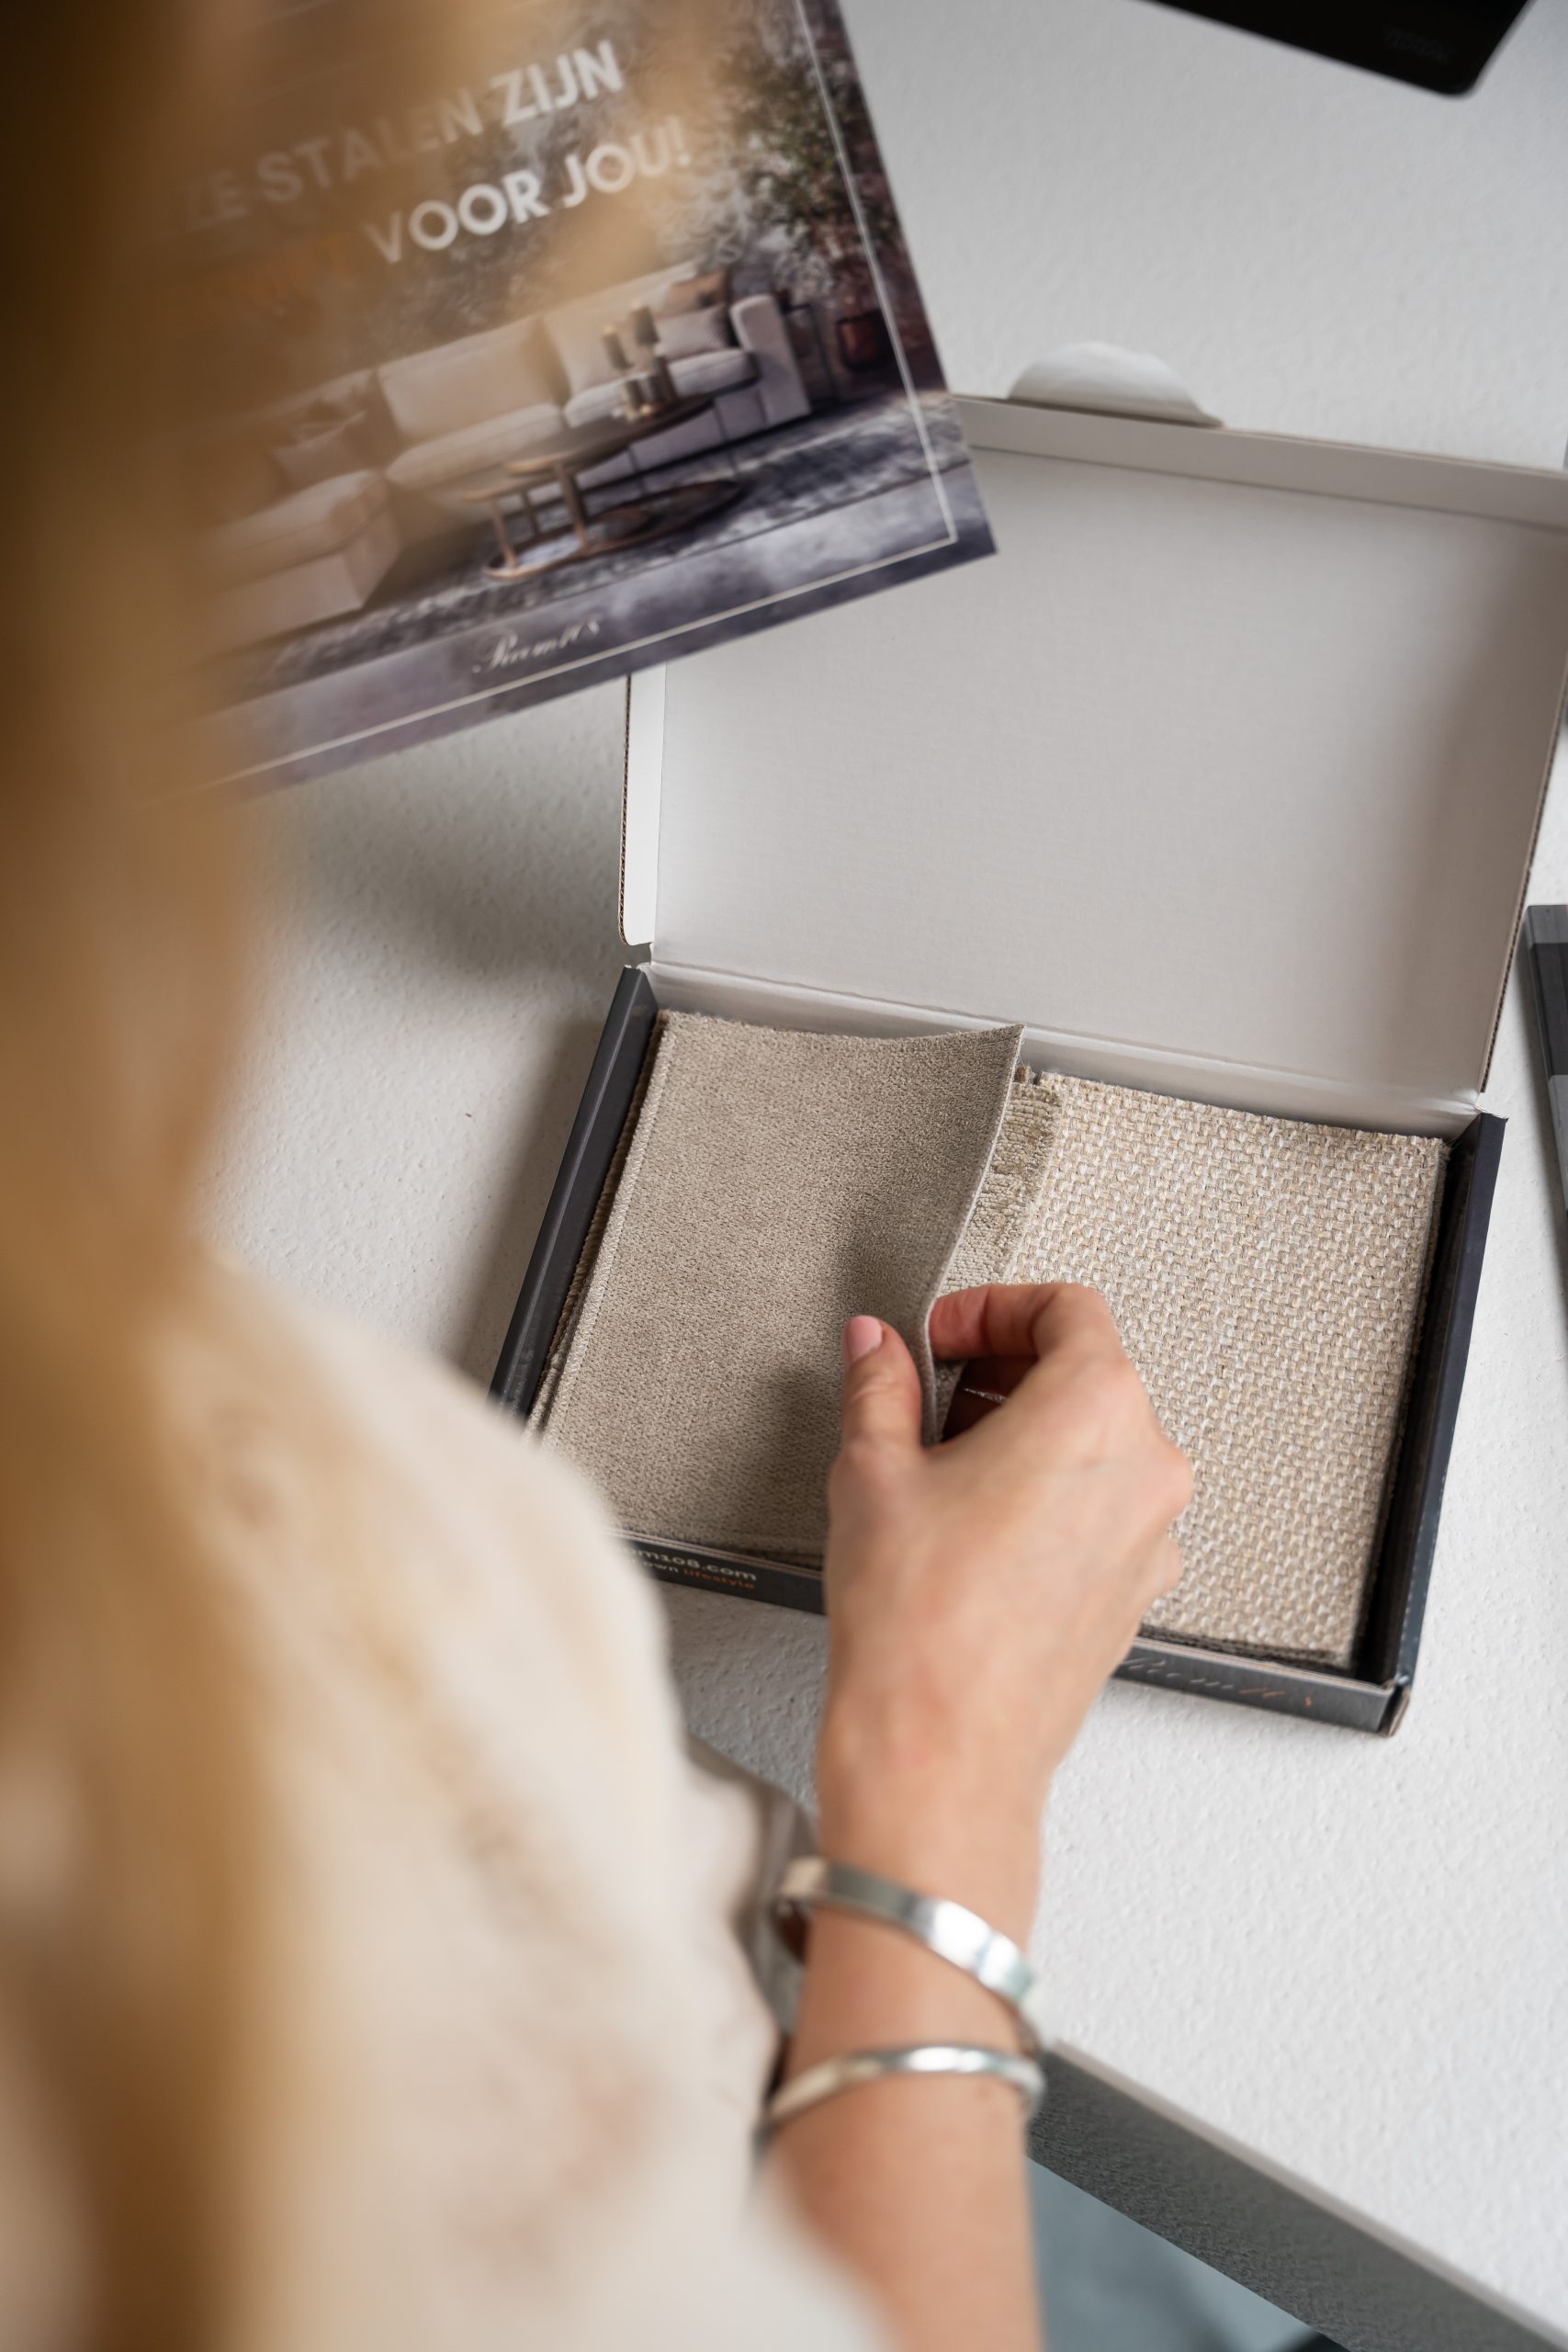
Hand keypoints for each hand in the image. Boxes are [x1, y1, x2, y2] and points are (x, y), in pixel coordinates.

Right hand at [816, 1285, 1190, 1941]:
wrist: (943, 1754)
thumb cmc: (920, 1628)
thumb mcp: (874, 1471)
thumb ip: (880, 1386)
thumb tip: (876, 1348)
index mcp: (1095, 1411)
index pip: (1068, 1307)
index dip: (995, 1307)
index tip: (945, 1334)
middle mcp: (1145, 1468)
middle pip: (1089, 1373)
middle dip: (1004, 1371)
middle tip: (933, 1394)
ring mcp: (1151, 1537)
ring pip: (1098, 1445)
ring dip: (1026, 1434)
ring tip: (944, 1468)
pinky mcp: (1135, 1592)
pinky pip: (1101, 1510)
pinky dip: (1049, 1495)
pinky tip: (974, 1526)